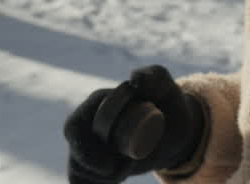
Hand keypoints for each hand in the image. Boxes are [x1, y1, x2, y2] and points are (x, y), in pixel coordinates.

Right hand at [64, 65, 206, 183]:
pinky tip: (115, 181)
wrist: (176, 129)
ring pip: (77, 171)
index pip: (74, 128)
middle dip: (95, 171)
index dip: (85, 150)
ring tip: (126, 170)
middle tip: (124, 170)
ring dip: (101, 179)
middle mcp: (88, 124)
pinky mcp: (94, 163)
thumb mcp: (166, 86)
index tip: (110, 165)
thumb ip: (154, 75)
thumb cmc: (168, 103)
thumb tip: (133, 81)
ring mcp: (89, 144)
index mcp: (96, 103)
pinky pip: (81, 180)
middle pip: (74, 154)